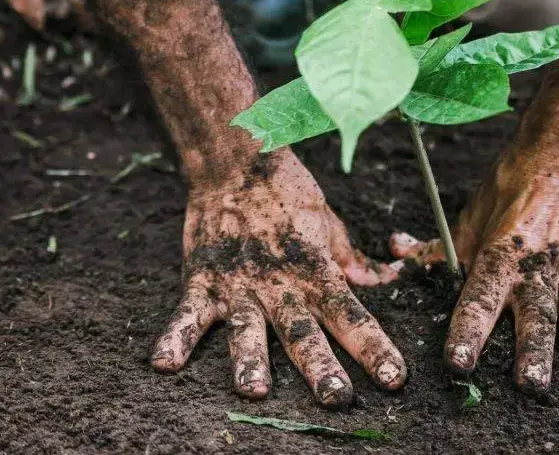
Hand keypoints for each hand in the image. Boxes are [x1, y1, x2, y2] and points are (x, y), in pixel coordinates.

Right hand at [151, 151, 404, 406]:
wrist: (234, 161)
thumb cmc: (287, 191)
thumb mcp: (329, 222)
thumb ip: (352, 258)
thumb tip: (387, 279)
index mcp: (315, 270)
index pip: (351, 315)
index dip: (374, 348)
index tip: (394, 379)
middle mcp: (279, 284)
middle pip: (303, 332)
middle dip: (320, 367)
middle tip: (336, 397)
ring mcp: (238, 284)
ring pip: (246, 329)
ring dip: (250, 361)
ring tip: (255, 391)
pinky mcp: (202, 279)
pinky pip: (187, 313)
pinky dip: (174, 337)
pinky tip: (164, 363)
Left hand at [391, 149, 558, 393]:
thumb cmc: (508, 188)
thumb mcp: (467, 218)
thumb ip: (434, 249)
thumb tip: (393, 255)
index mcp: (499, 258)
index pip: (477, 301)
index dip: (466, 331)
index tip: (458, 363)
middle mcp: (537, 270)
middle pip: (534, 317)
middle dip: (534, 351)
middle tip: (532, 384)